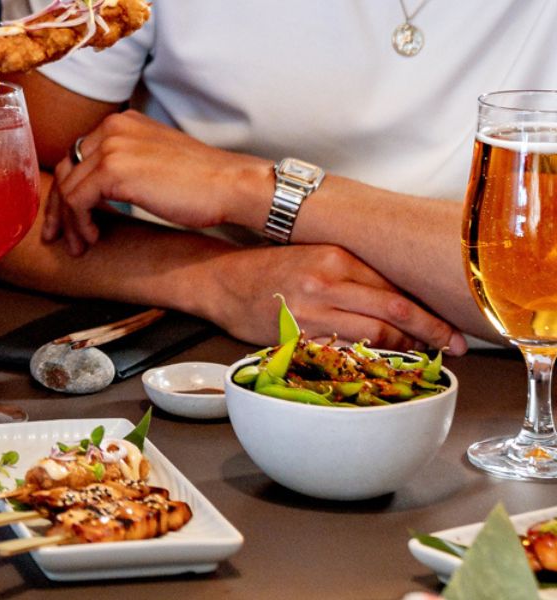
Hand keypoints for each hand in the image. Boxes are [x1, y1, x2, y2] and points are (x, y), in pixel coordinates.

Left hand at [43, 110, 270, 255]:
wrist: (230, 185)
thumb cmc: (200, 182)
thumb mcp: (152, 162)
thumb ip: (122, 164)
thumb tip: (90, 189)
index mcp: (121, 123)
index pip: (77, 155)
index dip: (67, 190)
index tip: (65, 220)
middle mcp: (112, 128)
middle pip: (66, 169)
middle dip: (58, 208)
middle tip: (57, 237)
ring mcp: (111, 147)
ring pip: (68, 188)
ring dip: (70, 223)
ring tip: (80, 246)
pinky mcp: (112, 170)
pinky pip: (77, 201)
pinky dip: (80, 224)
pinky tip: (94, 238)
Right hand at [201, 245, 467, 353]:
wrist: (219, 280)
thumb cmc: (267, 270)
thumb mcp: (314, 256)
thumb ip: (353, 274)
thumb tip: (399, 299)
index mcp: (335, 256)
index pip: (395, 284)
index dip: (428, 309)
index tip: (448, 324)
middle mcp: (326, 280)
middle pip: (395, 309)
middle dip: (431, 331)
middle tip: (454, 346)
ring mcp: (311, 309)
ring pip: (375, 332)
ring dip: (405, 348)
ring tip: (421, 357)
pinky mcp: (295, 334)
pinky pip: (343, 351)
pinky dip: (368, 360)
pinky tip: (380, 366)